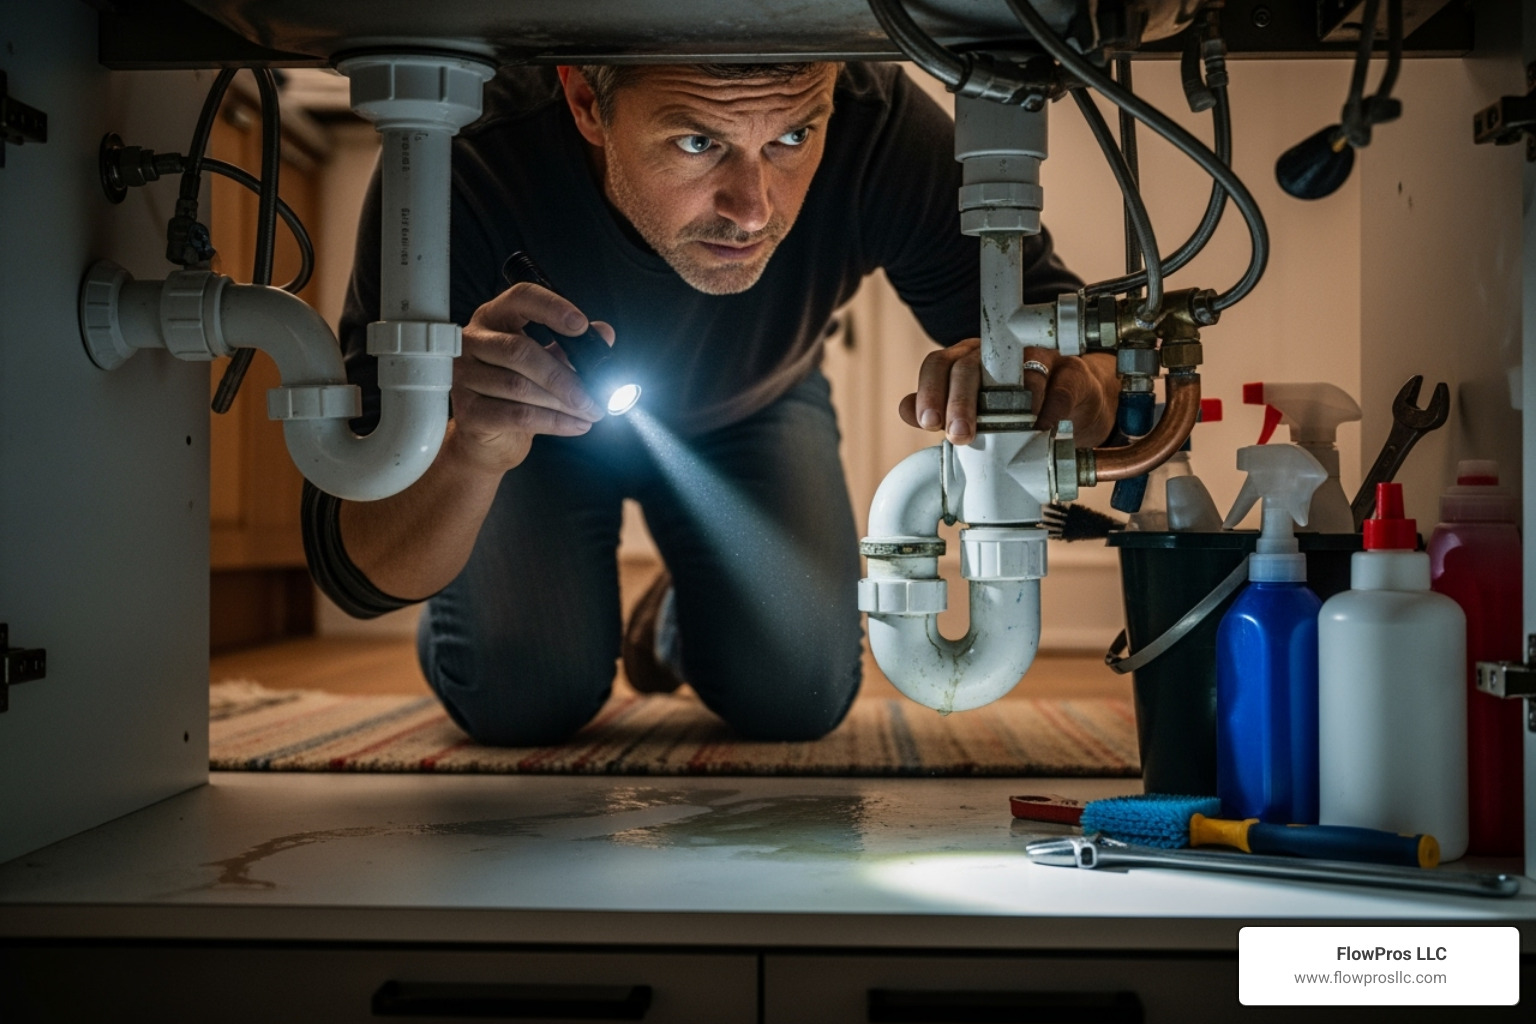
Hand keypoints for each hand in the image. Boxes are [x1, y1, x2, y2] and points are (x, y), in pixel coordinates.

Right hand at [448, 282, 612, 473]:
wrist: (488, 437)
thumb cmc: (516, 392)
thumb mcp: (547, 362)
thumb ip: (572, 346)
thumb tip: (605, 333)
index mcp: (495, 318)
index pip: (520, 298)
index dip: (551, 308)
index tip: (581, 325)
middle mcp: (473, 341)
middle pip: (519, 351)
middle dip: (563, 376)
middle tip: (594, 396)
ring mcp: (464, 376)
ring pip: (518, 386)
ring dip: (563, 403)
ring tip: (590, 412)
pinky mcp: (467, 411)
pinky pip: (516, 415)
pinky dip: (553, 422)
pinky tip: (576, 425)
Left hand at [899, 339, 1117, 445]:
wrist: (1075, 402)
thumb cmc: (1017, 407)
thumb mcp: (976, 411)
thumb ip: (938, 411)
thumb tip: (906, 409)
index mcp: (967, 361)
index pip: (939, 364)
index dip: (930, 391)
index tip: (929, 423)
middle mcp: (998, 354)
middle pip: (969, 366)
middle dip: (960, 403)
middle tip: (960, 436)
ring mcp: (1037, 359)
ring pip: (1017, 374)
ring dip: (1010, 409)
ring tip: (1004, 439)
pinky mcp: (1071, 373)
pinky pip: (1057, 389)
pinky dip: (1048, 412)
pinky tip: (1041, 430)